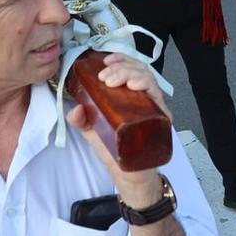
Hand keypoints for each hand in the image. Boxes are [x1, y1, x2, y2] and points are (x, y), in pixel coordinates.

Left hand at [67, 53, 170, 205]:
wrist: (129, 176)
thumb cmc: (116, 151)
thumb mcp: (93, 132)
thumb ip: (81, 119)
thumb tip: (74, 109)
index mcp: (129, 96)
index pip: (130, 68)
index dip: (120, 59)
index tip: (105, 61)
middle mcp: (144, 99)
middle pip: (139, 70)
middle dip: (121, 67)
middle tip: (105, 77)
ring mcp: (154, 108)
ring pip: (149, 79)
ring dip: (131, 74)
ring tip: (115, 80)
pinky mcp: (160, 119)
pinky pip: (159, 98)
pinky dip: (148, 87)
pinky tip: (135, 86)